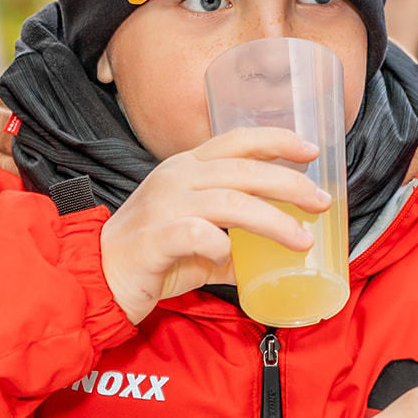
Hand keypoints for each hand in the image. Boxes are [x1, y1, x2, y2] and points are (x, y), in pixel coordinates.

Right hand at [99, 127, 330, 324]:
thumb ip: (234, 239)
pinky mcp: (154, 239)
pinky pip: (195, 233)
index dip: (276, 140)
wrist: (97, 277)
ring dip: (271, 219)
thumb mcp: (198, 237)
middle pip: (243, 169)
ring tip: (300, 238)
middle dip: (289, 183)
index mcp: (187, 168)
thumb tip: (276, 253)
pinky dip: (220, 242)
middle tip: (320, 201)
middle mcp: (176, 178)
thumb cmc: (152, 254)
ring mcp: (163, 205)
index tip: (312, 151)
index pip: (236, 140)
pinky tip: (232, 256)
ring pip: (229, 201)